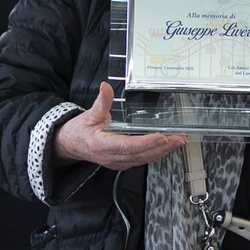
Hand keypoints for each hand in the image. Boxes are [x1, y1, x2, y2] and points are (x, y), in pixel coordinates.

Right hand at [55, 82, 186, 169]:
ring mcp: (117, 162)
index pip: (128, 145)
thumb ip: (101, 102)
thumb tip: (105, 87)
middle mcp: (111, 157)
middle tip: (178, 139)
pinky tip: (166, 147)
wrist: (70, 145)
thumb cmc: (79, 131)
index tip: (161, 137)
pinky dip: (155, 153)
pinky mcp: (122, 162)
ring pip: (144, 159)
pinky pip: (141, 160)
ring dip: (162, 151)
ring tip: (178, 141)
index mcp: (102, 146)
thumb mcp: (89, 114)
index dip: (146, 142)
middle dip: (162, 147)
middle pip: (141, 154)